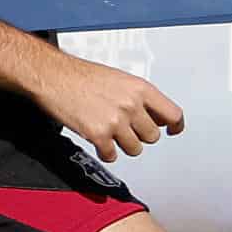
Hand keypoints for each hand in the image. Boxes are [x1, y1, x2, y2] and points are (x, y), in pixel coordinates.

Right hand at [33, 54, 184, 162]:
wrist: (55, 77)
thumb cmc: (85, 76)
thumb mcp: (122, 80)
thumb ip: (141, 98)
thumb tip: (156, 116)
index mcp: (141, 89)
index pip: (173, 113)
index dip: (175, 126)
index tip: (174, 131)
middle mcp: (131, 105)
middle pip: (152, 136)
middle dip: (141, 135)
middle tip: (127, 129)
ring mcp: (116, 121)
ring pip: (135, 149)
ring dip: (124, 145)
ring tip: (111, 133)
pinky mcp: (98, 135)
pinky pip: (111, 155)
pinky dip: (105, 152)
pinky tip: (99, 140)